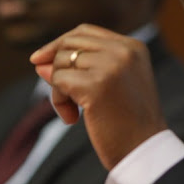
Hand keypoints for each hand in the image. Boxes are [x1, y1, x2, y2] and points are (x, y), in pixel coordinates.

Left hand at [29, 23, 167, 169]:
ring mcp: (111, 66)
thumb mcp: (108, 87)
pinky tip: (71, 119)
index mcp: (133, 47)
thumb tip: (38, 61)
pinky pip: (58, 80)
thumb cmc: (129, 124)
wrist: (145, 151)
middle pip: (70, 44)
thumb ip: (80, 69)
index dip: (60, 44)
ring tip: (73, 113)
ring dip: (58, 90)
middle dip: (57, 69)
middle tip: (64, 100)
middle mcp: (124, 51)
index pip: (85, 32)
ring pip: (61, 62)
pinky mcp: (96, 85)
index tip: (39, 60)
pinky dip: (58, 101)